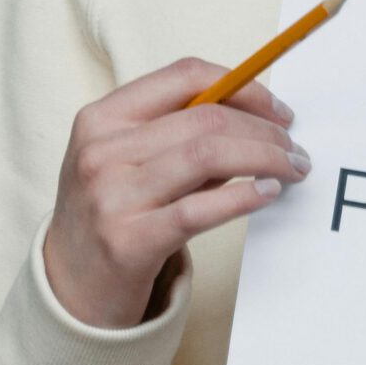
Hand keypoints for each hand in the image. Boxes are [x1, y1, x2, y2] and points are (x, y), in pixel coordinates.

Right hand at [43, 57, 308, 329]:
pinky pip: (200, 209)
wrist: (70, 287)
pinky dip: (243, 197)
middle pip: (206, 117)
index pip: (184, 77)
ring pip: (208, 155)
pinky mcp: (129, 241)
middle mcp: (101, 151)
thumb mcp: (131, 161)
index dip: (244, 86)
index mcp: (102, 118)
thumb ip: (183, 134)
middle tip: (295, 148)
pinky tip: (267, 193)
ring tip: (292, 169)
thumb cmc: (113, 212)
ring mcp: (111, 196)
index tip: (279, 110)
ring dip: (265, 158)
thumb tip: (260, 116)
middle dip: (265, 130)